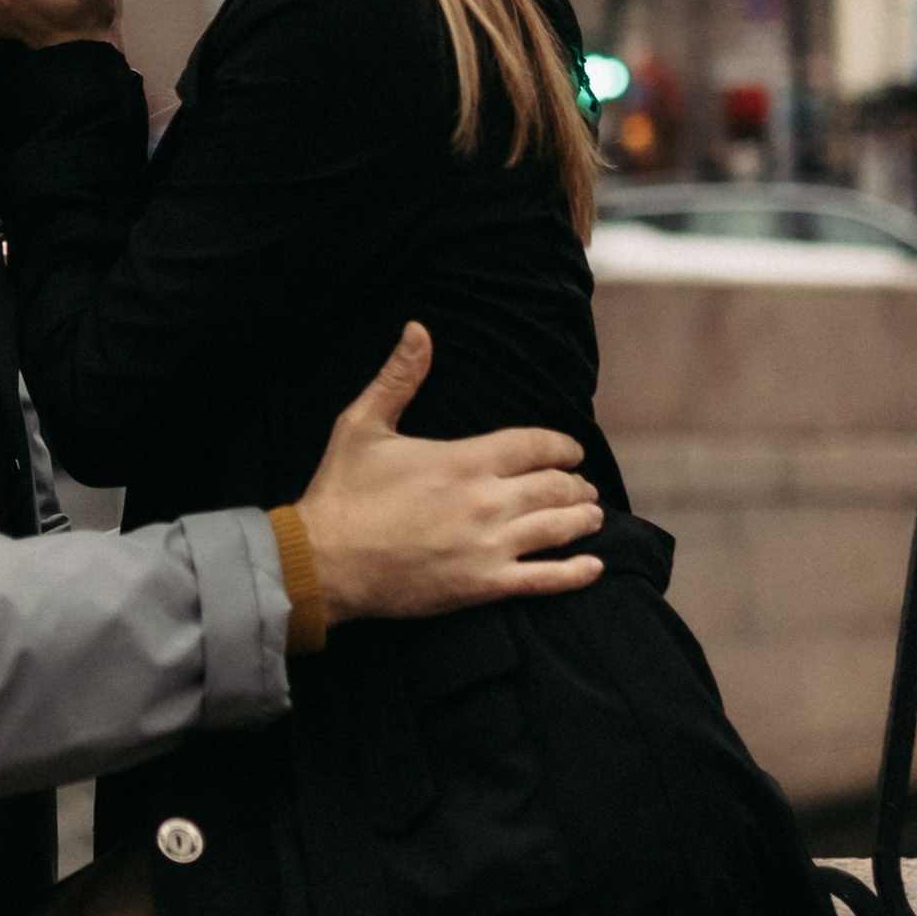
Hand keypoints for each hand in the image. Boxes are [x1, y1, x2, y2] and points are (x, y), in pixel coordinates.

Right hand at [296, 324, 602, 625]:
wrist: (324, 563)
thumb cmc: (341, 493)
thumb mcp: (363, 425)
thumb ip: (398, 378)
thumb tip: (418, 330)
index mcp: (464, 459)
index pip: (535, 445)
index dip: (562, 447)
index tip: (572, 451)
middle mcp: (486, 500)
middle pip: (554, 486)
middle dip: (574, 484)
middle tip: (583, 486)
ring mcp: (489, 545)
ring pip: (557, 527)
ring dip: (583, 519)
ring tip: (593, 516)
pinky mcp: (483, 585)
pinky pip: (544, 579)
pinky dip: (575, 572)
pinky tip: (593, 567)